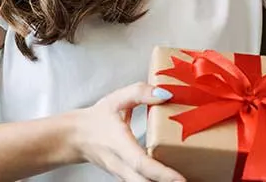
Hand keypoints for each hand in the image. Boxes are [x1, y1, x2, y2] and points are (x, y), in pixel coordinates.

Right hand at [68, 83, 185, 181]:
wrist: (75, 137)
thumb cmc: (96, 119)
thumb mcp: (116, 99)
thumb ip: (140, 93)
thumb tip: (165, 94)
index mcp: (119, 143)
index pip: (141, 163)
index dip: (162, 173)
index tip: (180, 179)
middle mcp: (121, 164)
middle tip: (191, 181)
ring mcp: (122, 174)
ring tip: (184, 180)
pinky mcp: (125, 177)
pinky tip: (169, 179)